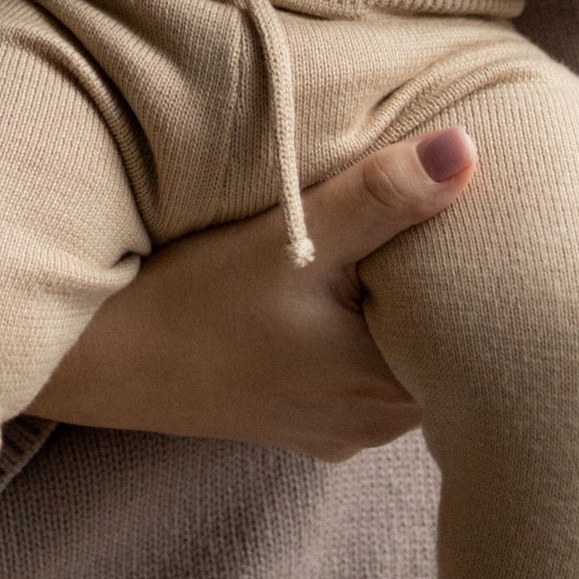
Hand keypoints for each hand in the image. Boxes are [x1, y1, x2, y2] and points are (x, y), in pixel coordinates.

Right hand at [26, 127, 476, 459]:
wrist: (99, 360)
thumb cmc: (192, 300)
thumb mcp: (292, 239)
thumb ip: (382, 196)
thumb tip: (467, 150)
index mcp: (388, 389)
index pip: (477, 331)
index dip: (478, 270)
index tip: (475, 214)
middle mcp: (375, 424)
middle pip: (441, 345)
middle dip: (440, 282)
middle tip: (437, 213)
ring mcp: (340, 428)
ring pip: (402, 357)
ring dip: (398, 306)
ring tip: (389, 245)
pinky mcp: (308, 422)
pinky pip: (364, 373)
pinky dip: (363, 330)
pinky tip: (341, 290)